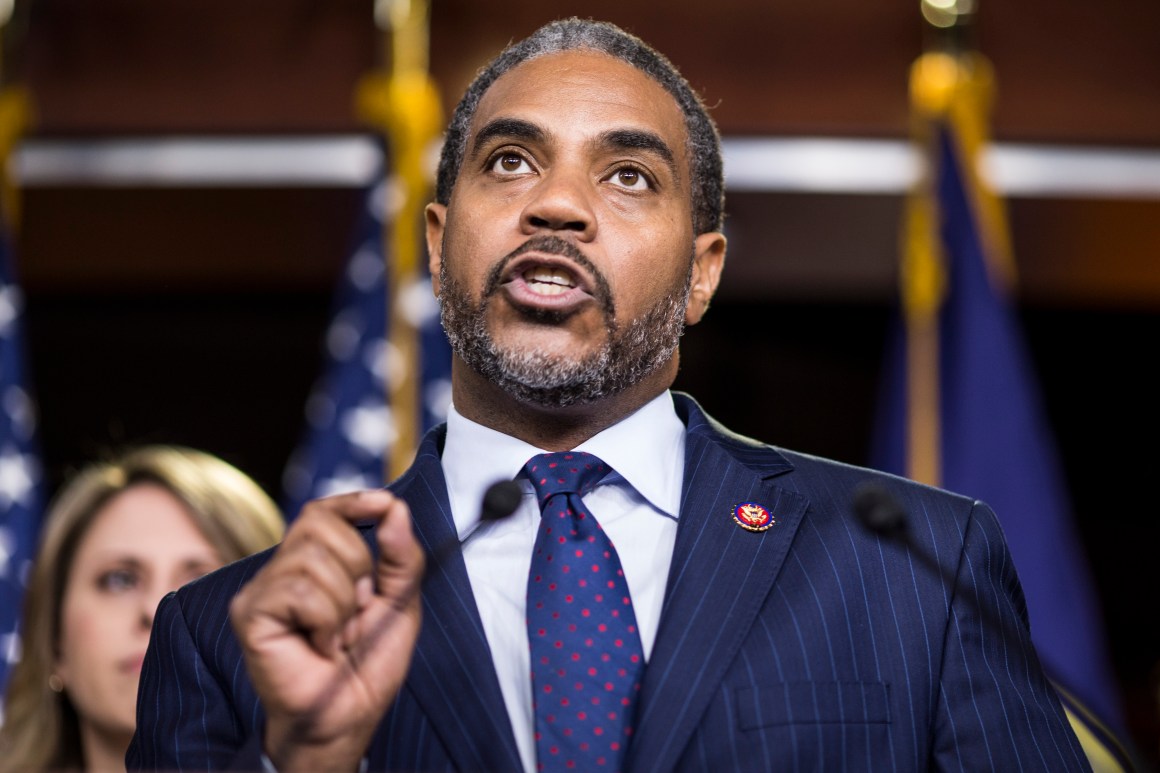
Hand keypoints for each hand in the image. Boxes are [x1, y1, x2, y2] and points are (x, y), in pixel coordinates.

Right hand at [230, 490, 423, 771]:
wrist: (347, 717)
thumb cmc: (367, 666)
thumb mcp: (400, 603)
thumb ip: (401, 556)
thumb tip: (395, 508)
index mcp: (315, 563)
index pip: (323, 511)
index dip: (352, 501)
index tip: (384, 504)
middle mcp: (283, 570)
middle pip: (321, 524)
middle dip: (358, 567)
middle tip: (357, 612)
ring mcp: (262, 590)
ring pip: (313, 558)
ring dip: (343, 603)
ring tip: (338, 635)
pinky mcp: (249, 613)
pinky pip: (300, 591)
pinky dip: (326, 621)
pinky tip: (320, 646)